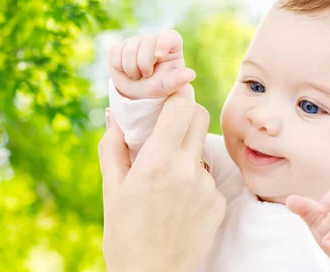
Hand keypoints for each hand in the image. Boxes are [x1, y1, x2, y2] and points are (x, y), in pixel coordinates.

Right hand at [98, 85, 225, 271]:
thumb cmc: (124, 234)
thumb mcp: (111, 189)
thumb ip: (113, 146)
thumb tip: (115, 115)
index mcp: (156, 163)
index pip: (181, 106)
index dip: (176, 94)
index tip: (167, 95)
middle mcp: (187, 170)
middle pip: (200, 117)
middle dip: (184, 114)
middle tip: (167, 127)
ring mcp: (206, 187)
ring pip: (202, 149)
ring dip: (187, 152)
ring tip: (167, 180)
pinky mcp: (218, 203)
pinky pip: (208, 177)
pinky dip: (194, 180)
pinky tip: (179, 202)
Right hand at [108, 29, 195, 99]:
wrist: (138, 92)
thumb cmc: (158, 86)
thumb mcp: (168, 86)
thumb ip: (178, 80)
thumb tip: (190, 74)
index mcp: (171, 46)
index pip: (170, 36)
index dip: (164, 42)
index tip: (159, 55)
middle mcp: (154, 40)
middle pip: (147, 42)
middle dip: (144, 64)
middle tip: (146, 75)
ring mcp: (136, 41)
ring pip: (129, 48)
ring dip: (131, 68)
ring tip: (137, 75)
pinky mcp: (120, 46)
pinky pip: (116, 52)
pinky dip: (119, 66)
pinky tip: (126, 71)